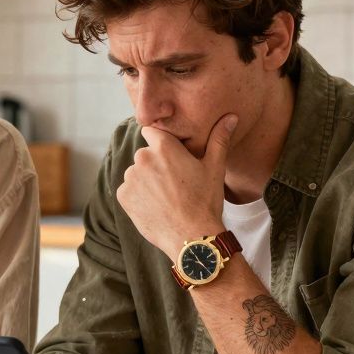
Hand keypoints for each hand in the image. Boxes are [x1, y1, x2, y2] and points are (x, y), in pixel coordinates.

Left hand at [116, 114, 236, 259]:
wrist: (192, 237)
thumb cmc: (205, 201)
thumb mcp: (214, 168)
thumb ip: (219, 139)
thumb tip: (230, 117)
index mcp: (164, 147)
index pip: (151, 131)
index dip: (161, 142)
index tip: (171, 156)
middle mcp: (143, 158)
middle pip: (146, 155)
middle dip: (156, 165)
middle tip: (174, 183)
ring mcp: (131, 178)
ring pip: (137, 173)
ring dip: (146, 181)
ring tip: (166, 197)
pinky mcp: (123, 196)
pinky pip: (129, 190)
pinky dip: (138, 197)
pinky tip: (156, 207)